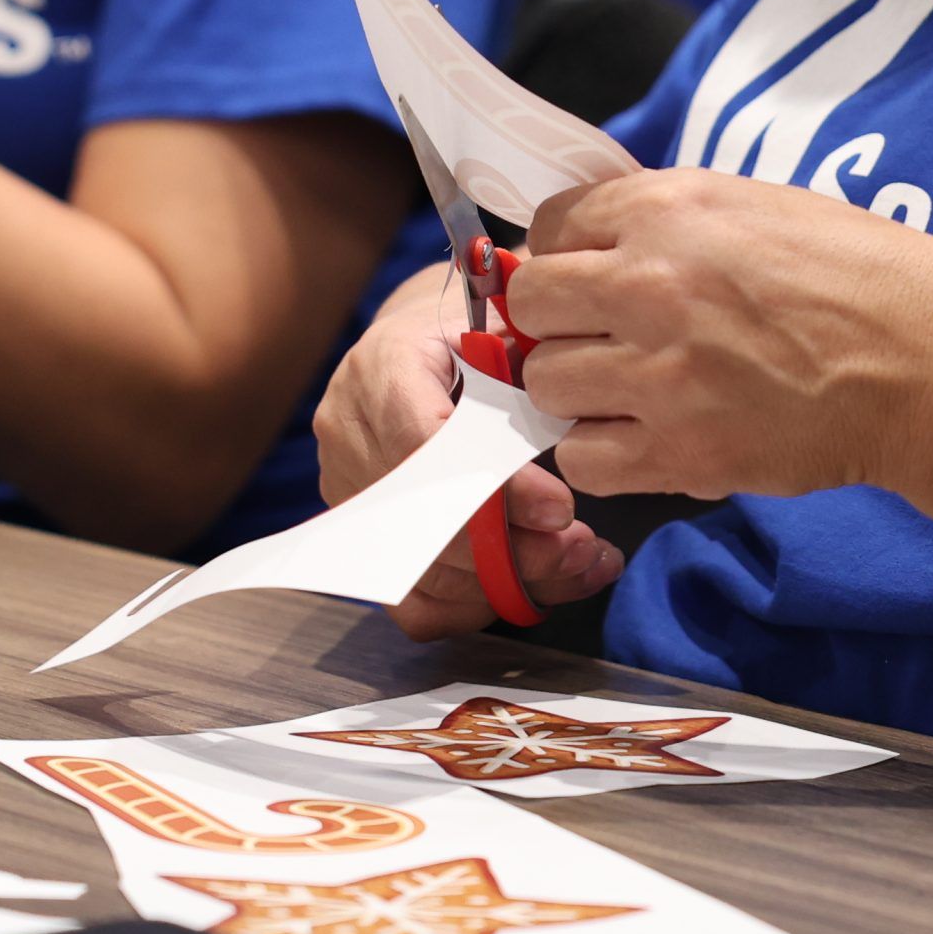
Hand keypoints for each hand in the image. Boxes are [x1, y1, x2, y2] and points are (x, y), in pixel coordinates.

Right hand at [314, 271, 622, 640]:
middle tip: (584, 548)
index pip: (422, 444)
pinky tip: (533, 589)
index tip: (561, 509)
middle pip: (421, 519)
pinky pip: (413, 601)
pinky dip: (476, 606)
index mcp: (381, 366)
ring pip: (423, 570)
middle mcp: (348, 432)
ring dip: (509, 584)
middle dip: (513, 550)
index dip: (492, 489)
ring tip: (581, 565)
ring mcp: (348, 491)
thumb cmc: (474, 333)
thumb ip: (528, 366)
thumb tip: (567, 418)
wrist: (425, 343)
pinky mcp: (364, 537)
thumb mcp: (503, 327)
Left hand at [512, 168, 932, 514]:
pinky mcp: (681, 453)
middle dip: (555, 322)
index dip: (565, 253)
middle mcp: (648, 285)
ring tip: (625, 391)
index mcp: (668, 210)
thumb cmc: (862, 275)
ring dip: (576, 390)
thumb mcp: (759, 206)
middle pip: (531, 305)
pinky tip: (642, 438)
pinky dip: (601, 454)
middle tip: (596, 336)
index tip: (589, 277)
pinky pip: (582, 460)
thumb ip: (670, 221)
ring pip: (545, 384)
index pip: (551, 224)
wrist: (930, 363)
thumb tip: (599, 248)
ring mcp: (660, 374)